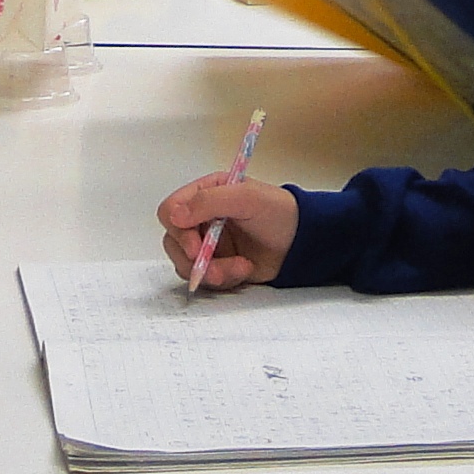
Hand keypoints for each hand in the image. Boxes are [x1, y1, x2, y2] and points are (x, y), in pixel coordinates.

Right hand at [156, 174, 298, 286]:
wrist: (303, 242)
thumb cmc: (280, 212)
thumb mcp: (247, 198)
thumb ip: (210, 201)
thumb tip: (175, 215)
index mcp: (205, 194)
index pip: (171, 210)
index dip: (178, 230)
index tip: (196, 246)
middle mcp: (201, 218)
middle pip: (173, 242)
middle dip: (193, 259)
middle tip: (214, 268)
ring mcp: (208, 243)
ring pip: (186, 264)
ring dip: (210, 271)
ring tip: (239, 268)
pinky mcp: (218, 264)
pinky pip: (205, 278)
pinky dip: (223, 279)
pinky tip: (245, 269)